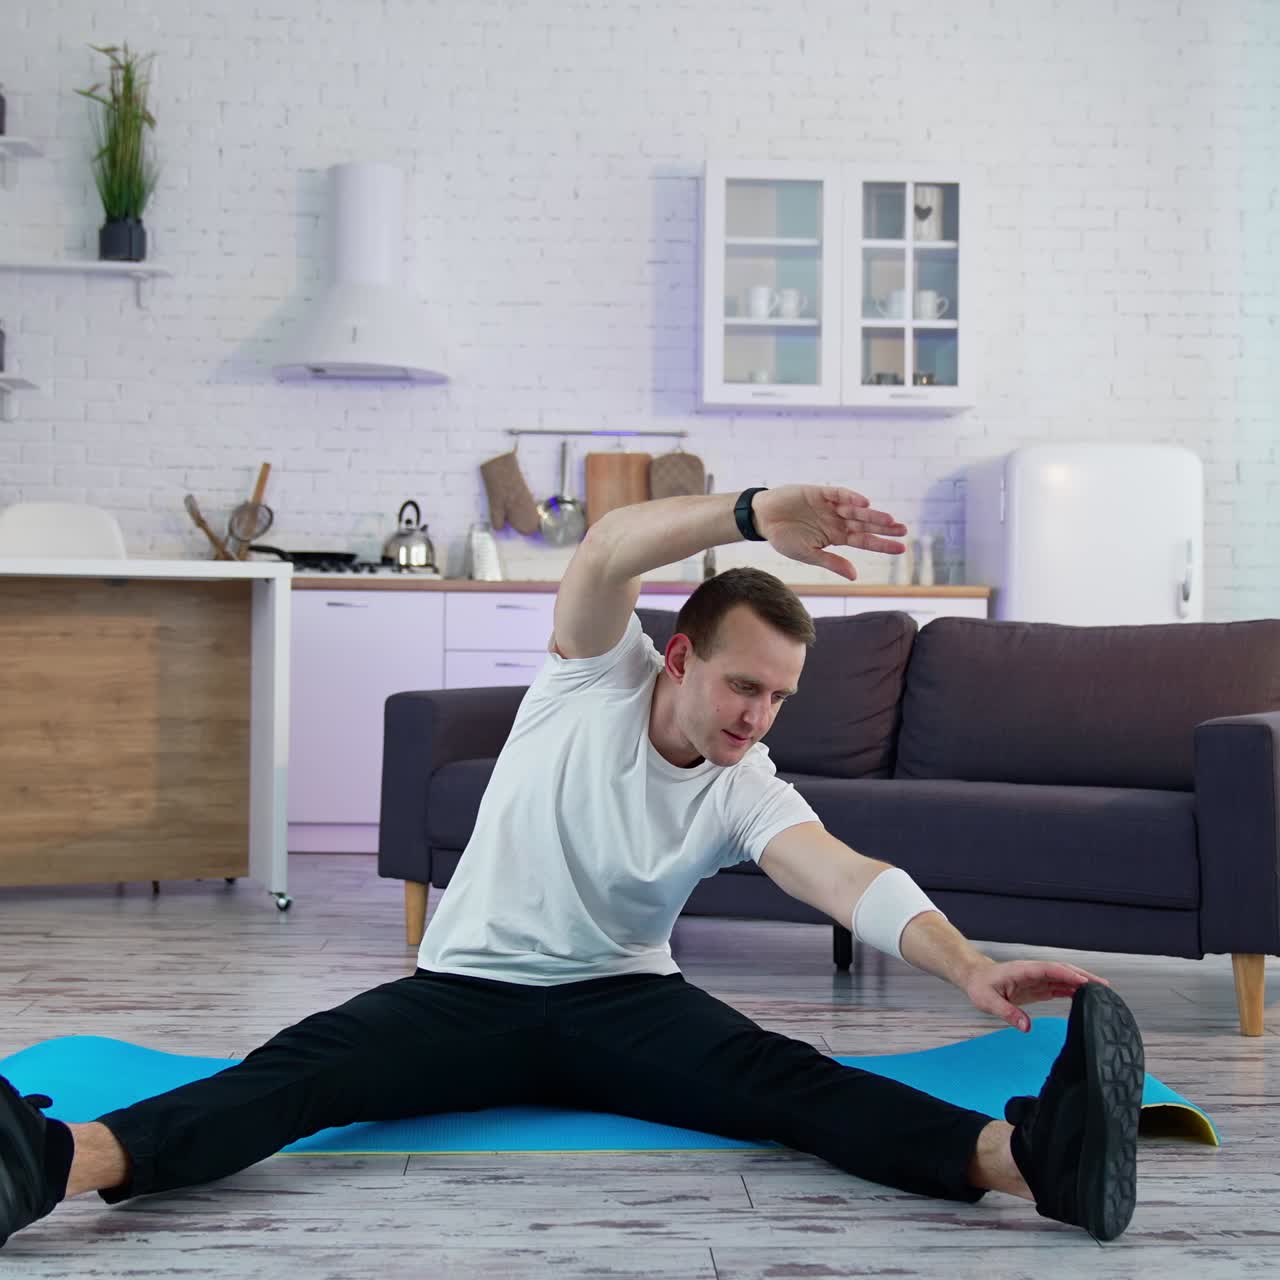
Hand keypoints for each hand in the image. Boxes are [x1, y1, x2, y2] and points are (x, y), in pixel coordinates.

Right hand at [751, 485, 907, 580]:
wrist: (762, 519)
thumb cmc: (783, 538)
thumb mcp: (808, 554)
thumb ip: (831, 562)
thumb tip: (855, 576)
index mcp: (835, 536)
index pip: (864, 541)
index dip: (882, 544)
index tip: (901, 549)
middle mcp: (837, 520)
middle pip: (865, 524)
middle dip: (884, 527)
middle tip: (903, 531)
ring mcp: (829, 506)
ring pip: (856, 510)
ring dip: (872, 514)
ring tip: (890, 520)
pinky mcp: (819, 492)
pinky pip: (838, 494)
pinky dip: (851, 497)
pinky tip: (864, 503)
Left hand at [964, 960, 1110, 1032]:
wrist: (974, 977)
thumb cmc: (979, 986)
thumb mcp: (988, 1001)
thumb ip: (1007, 1012)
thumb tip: (1026, 1027)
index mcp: (1023, 970)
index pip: (1050, 970)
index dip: (1068, 975)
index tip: (1086, 983)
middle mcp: (1033, 972)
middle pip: (1062, 971)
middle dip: (1083, 977)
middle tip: (1104, 987)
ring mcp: (1036, 978)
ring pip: (1063, 978)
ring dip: (1081, 984)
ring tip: (1102, 993)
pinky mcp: (1037, 986)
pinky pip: (1058, 987)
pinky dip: (1072, 991)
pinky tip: (1085, 998)